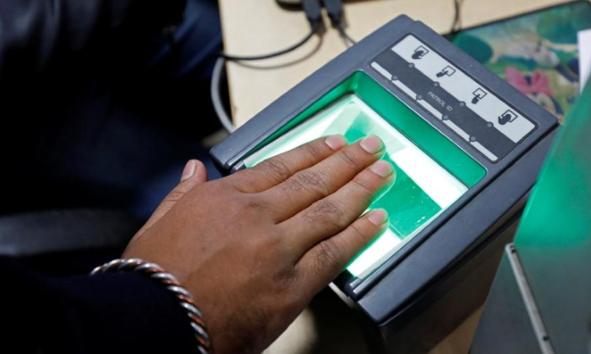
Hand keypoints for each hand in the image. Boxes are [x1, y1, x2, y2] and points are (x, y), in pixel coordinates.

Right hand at [123, 135, 393, 353]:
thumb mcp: (159, 222)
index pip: (281, 166)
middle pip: (313, 182)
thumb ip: (183, 192)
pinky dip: (359, 235)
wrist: (154, 321)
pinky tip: (377, 220)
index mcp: (227, 197)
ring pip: (330, 211)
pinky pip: (334, 254)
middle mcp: (257, 216)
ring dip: (361, 188)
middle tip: (371, 148)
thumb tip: (193, 168)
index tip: (335, 143)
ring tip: (382, 173)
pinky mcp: (291, 285)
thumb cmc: (153, 276)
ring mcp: (278, 249)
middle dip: (348, 162)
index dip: (313, 152)